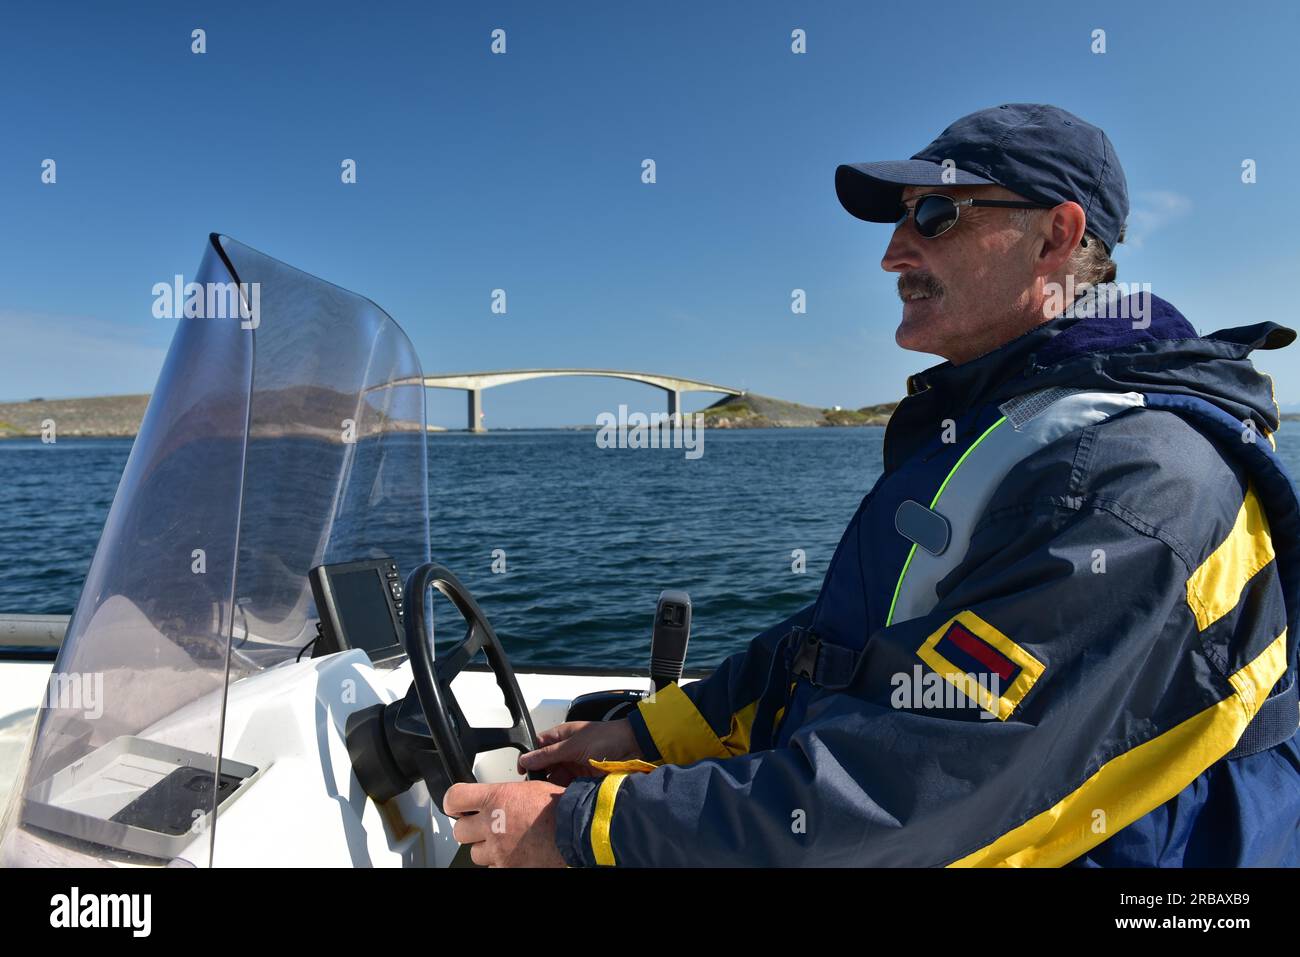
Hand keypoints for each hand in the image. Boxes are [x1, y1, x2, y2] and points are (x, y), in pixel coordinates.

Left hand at [443, 780, 567, 866]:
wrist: (575, 829)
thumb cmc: (557, 807)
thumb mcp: (527, 789)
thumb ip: (502, 795)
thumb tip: (490, 800)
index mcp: (495, 798)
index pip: (454, 798)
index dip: (452, 803)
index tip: (456, 806)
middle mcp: (491, 823)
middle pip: (460, 830)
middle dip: (471, 829)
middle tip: (485, 826)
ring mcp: (498, 849)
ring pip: (475, 853)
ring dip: (487, 848)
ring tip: (506, 841)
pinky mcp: (507, 868)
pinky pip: (492, 868)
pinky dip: (501, 863)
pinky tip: (515, 853)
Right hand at [516, 718, 642, 785]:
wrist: (633, 747)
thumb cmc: (605, 738)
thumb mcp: (573, 745)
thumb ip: (549, 754)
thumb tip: (525, 759)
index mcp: (561, 736)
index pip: (538, 746)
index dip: (529, 757)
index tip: (522, 771)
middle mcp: (566, 750)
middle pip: (545, 765)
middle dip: (540, 775)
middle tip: (533, 787)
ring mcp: (575, 764)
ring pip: (556, 778)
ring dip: (551, 785)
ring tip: (545, 795)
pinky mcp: (584, 778)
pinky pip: (568, 786)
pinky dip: (563, 792)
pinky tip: (559, 798)